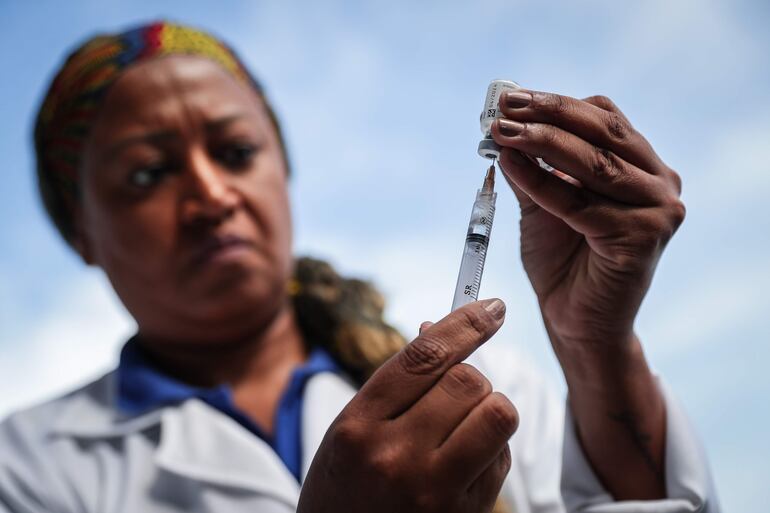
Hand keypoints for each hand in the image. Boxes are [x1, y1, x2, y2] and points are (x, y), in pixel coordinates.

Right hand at [298, 299, 516, 512]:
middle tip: (458, 392)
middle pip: (467, 381)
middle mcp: (394, 457)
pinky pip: (502, 458)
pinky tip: (464, 461)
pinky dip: (492, 448)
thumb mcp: (350, 430)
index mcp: (357, 426)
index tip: (491, 308)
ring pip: (497, 414)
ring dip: (489, 408)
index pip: (423, 357)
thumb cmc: (344, 487)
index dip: (465, 324)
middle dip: (471, 377)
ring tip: (467, 423)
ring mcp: (432, 491)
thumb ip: (395, 383)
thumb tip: (440, 329)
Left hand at [491, 90, 684, 352]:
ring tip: (502, 132)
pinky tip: (510, 165)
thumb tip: (505, 126)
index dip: (556, 103)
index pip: (604, 118)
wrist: (575, 321)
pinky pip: (581, 203)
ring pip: (595, 164)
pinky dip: (541, 182)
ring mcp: (660, 210)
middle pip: (603, 131)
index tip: (511, 98)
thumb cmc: (563, 262)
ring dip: (542, 142)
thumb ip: (533, 167)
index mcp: (644, 167)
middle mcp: (660, 183)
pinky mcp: (643, 237)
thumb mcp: (544, 204)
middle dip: (548, 114)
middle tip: (505, 107)